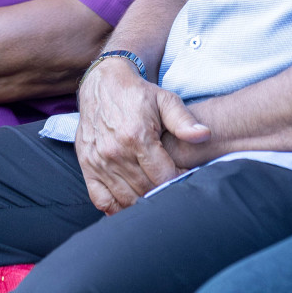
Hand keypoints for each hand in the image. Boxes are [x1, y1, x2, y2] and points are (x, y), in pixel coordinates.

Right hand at [74, 57, 209, 214]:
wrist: (103, 84)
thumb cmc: (137, 94)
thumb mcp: (165, 100)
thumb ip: (184, 121)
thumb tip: (204, 135)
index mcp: (137, 137)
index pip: (163, 176)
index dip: (177, 181)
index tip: (184, 176)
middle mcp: (115, 152)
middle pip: (145, 190)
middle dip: (162, 192)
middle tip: (171, 187)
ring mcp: (99, 161)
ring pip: (126, 198)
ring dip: (142, 202)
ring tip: (154, 194)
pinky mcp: (87, 166)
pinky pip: (101, 199)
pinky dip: (115, 208)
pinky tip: (129, 204)